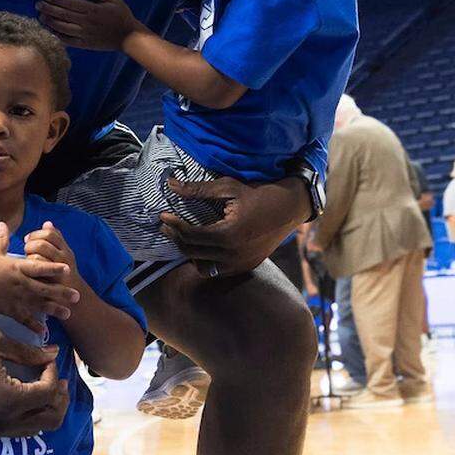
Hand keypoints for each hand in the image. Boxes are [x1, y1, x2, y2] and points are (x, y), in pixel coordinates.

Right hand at [0, 222, 79, 329]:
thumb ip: (2, 239)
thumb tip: (2, 223)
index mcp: (17, 268)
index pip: (39, 268)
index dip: (54, 268)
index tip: (67, 268)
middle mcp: (20, 284)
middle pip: (45, 289)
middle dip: (62, 293)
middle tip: (77, 296)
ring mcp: (16, 299)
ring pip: (39, 306)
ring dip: (54, 310)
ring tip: (68, 313)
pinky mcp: (10, 310)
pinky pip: (24, 319)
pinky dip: (34, 326)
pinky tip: (44, 331)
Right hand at [0, 329, 68, 437]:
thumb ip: (28, 351)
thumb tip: (53, 354)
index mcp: (11, 399)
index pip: (49, 392)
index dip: (53, 374)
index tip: (47, 360)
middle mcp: (5, 421)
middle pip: (51, 419)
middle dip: (59, 399)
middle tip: (59, 382)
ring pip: (35, 429)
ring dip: (44, 410)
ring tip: (44, 391)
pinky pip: (15, 431)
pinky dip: (26, 418)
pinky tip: (22, 400)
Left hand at [23, 221, 77, 281]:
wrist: (75, 301)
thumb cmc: (64, 275)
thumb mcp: (64, 256)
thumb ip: (56, 239)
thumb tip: (47, 223)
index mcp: (66, 251)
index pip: (50, 233)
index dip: (36, 234)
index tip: (28, 239)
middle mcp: (63, 259)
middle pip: (42, 243)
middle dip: (30, 244)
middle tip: (26, 250)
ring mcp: (57, 271)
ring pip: (38, 256)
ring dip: (29, 256)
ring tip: (26, 261)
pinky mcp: (50, 282)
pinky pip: (36, 272)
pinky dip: (29, 270)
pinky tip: (28, 273)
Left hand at [36, 0, 138, 50]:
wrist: (128, 37)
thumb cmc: (121, 16)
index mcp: (93, 10)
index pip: (71, 4)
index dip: (58, 0)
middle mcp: (86, 22)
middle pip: (64, 15)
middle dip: (49, 9)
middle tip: (37, 5)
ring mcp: (84, 34)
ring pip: (63, 28)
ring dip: (51, 22)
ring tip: (41, 17)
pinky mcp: (84, 44)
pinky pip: (68, 41)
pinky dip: (58, 36)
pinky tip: (50, 31)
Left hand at [159, 176, 309, 276]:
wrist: (291, 208)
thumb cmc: (261, 193)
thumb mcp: (229, 187)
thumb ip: (198, 189)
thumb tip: (171, 185)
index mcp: (228, 234)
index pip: (190, 235)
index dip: (173, 225)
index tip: (163, 215)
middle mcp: (233, 254)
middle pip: (192, 252)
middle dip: (176, 238)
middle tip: (167, 226)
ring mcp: (240, 264)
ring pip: (202, 267)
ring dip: (189, 253)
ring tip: (183, 237)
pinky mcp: (246, 267)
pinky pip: (217, 270)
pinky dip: (205, 260)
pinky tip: (201, 246)